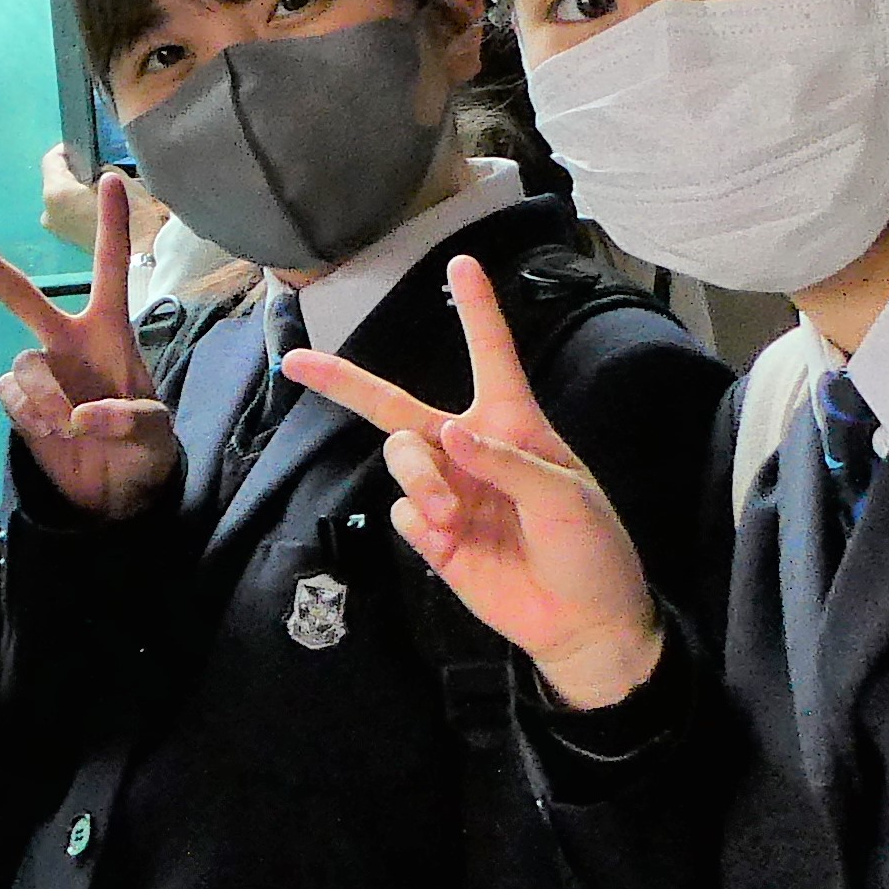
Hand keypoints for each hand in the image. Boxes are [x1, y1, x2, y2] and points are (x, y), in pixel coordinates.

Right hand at [0, 169, 180, 521]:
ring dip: (45, 396)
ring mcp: (41, 371)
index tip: (113, 178)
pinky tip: (51, 432)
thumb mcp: (157, 435)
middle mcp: (67, 341)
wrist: (116, 493)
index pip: (110, 269)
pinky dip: (29, 414)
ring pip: (23, 364)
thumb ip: (131, 420)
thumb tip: (82, 416)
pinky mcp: (20, 403)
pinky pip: (10, 394)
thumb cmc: (145, 449)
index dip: (112, 225)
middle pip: (23, 295)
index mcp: (109, 333)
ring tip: (69, 426)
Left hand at [35, 145, 170, 261]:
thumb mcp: (117, 177)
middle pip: (57, 180)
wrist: (142, 258)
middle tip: (101, 165)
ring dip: (81, 189)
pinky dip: (84, 205)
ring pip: (65, 198)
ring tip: (107, 186)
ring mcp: (57, 229)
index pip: (52, 159)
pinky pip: (72, 213)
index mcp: (55, 193)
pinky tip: (106, 204)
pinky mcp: (70, 240)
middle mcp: (48, 212)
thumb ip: (98, 168)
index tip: (88, 146)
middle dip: (76, 171)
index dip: (69, 149)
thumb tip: (94, 169)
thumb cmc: (130, 213)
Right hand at [280, 253, 663, 707]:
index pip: (490, 356)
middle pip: (397, 404)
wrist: (583, 627)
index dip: (475, 309)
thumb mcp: (566, 498)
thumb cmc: (592, 550)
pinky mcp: (432, 534)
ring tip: (445, 517)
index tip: (461, 261)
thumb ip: (505, 462)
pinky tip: (448, 540)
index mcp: (512, 425)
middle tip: (297, 363)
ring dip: (417, 479)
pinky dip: (418, 520)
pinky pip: (401, 510)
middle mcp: (471, 449)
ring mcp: (448, 491)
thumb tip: (445, 432)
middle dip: (345, 381)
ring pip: (399, 458)